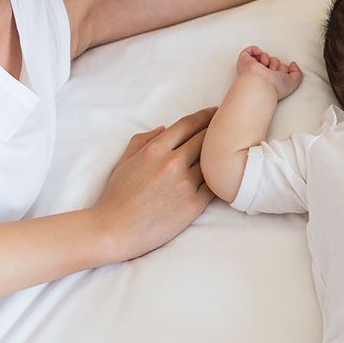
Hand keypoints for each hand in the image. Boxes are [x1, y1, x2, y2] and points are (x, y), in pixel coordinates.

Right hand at [92, 108, 216, 259]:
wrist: (114, 230)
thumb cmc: (116, 196)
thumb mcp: (124, 161)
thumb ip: (142, 141)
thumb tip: (163, 128)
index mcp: (155, 150)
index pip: (188, 124)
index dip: (205, 115)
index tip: (215, 112)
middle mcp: (173, 163)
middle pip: (205, 138)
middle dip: (217, 129)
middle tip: (228, 126)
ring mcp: (185, 184)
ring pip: (211, 161)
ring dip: (219, 155)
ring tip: (228, 149)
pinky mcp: (194, 204)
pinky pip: (214, 186)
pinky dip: (218, 178)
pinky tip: (224, 174)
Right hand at [236, 46, 302, 98]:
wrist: (261, 84)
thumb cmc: (275, 87)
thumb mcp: (293, 82)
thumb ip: (297, 73)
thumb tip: (293, 64)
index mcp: (272, 80)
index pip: (281, 68)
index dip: (283, 69)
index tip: (281, 75)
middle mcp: (262, 74)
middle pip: (274, 61)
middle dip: (276, 64)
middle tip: (273, 72)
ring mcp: (253, 68)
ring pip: (265, 56)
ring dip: (268, 59)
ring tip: (265, 66)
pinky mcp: (244, 61)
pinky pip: (250, 50)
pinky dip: (256, 50)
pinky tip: (260, 56)